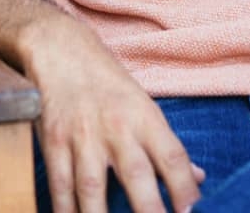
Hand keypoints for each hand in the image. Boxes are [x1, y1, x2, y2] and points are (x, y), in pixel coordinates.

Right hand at [23, 18, 204, 212]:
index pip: (172, 155)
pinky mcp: (53, 144)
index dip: (184, 187)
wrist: (63, 51)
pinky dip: (65, 212)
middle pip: (137, 175)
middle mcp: (117, 127)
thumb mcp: (144, 106)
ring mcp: (83, 136)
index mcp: (145, 117)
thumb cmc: (109, 84)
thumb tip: (197, 177)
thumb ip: (166, 146)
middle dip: (149, 210)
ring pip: (92, 188)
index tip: (192, 211)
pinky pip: (60, 188)